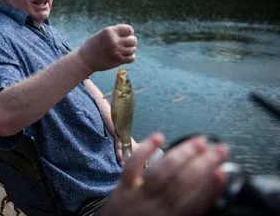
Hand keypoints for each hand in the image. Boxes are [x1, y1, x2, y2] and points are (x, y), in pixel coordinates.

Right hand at [77, 24, 136, 72]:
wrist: (84, 60)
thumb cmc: (92, 46)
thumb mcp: (102, 34)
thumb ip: (114, 33)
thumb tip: (130, 34)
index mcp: (110, 31)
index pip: (129, 30)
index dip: (129, 33)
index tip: (125, 36)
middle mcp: (114, 41)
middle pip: (133, 40)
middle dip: (131, 42)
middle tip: (125, 44)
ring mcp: (116, 51)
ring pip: (132, 49)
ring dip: (130, 50)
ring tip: (123, 51)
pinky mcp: (117, 61)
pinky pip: (131, 58)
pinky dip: (130, 57)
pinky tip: (124, 56)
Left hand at [100, 133, 228, 215]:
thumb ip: (189, 213)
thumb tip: (210, 195)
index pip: (193, 205)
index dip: (209, 188)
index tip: (222, 173)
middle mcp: (154, 209)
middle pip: (181, 183)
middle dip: (203, 164)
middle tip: (221, 150)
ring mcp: (136, 196)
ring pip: (161, 172)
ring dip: (181, 154)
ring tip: (199, 142)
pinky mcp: (122, 187)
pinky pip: (132, 166)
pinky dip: (145, 150)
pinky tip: (159, 137)